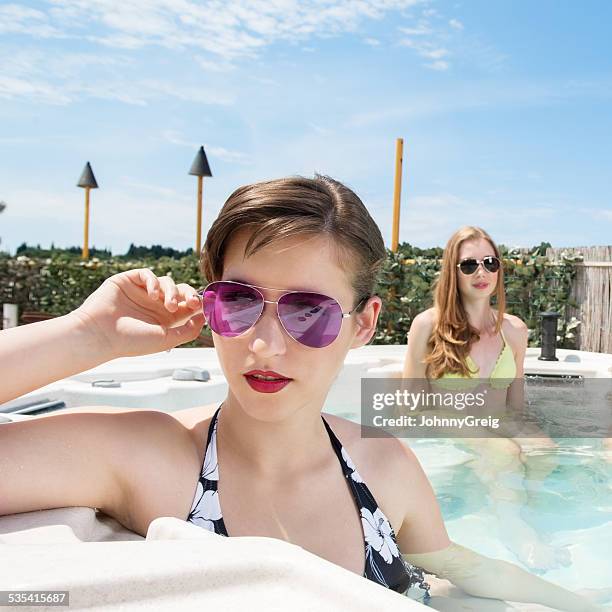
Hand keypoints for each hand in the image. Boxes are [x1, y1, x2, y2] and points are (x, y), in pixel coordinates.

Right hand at [70, 268, 205, 359]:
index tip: (201, 305)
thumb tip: (204, 316)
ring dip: (171, 291)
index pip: (187, 305)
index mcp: (165, 319)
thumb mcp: (167, 339)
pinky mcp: (128, 281)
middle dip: (189, 293)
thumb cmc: (131, 342)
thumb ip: (189, 329)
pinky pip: (148, 274)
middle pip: (180, 290)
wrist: (100, 335)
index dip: (197, 302)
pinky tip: (153, 294)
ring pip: (167, 281)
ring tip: (166, 304)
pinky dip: (154, 281)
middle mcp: (154, 305)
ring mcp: (141, 292)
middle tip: (190, 302)